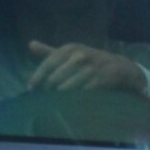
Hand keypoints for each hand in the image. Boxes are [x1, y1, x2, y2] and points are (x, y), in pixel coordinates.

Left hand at [26, 40, 145, 93]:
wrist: (120, 67)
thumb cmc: (88, 61)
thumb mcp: (70, 53)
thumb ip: (50, 52)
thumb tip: (30, 44)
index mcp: (69, 49)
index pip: (47, 64)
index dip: (37, 78)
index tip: (30, 89)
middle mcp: (79, 55)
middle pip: (55, 78)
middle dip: (48, 90)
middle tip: (46, 97)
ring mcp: (91, 68)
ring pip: (67, 88)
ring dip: (60, 97)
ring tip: (56, 102)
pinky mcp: (101, 80)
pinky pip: (82, 93)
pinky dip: (74, 100)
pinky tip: (70, 104)